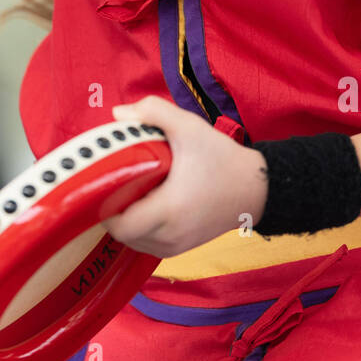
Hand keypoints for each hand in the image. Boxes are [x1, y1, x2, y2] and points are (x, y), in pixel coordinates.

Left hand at [102, 95, 269, 258]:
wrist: (256, 188)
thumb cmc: (222, 158)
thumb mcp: (189, 127)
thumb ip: (153, 112)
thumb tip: (117, 114)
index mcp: (168, 211)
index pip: (119, 224)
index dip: (104, 204)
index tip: (105, 181)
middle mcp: (169, 236)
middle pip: (121, 234)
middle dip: (112, 210)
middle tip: (114, 182)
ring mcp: (175, 246)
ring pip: (133, 242)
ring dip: (125, 220)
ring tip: (128, 191)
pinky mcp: (180, 248)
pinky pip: (147, 243)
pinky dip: (139, 228)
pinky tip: (143, 204)